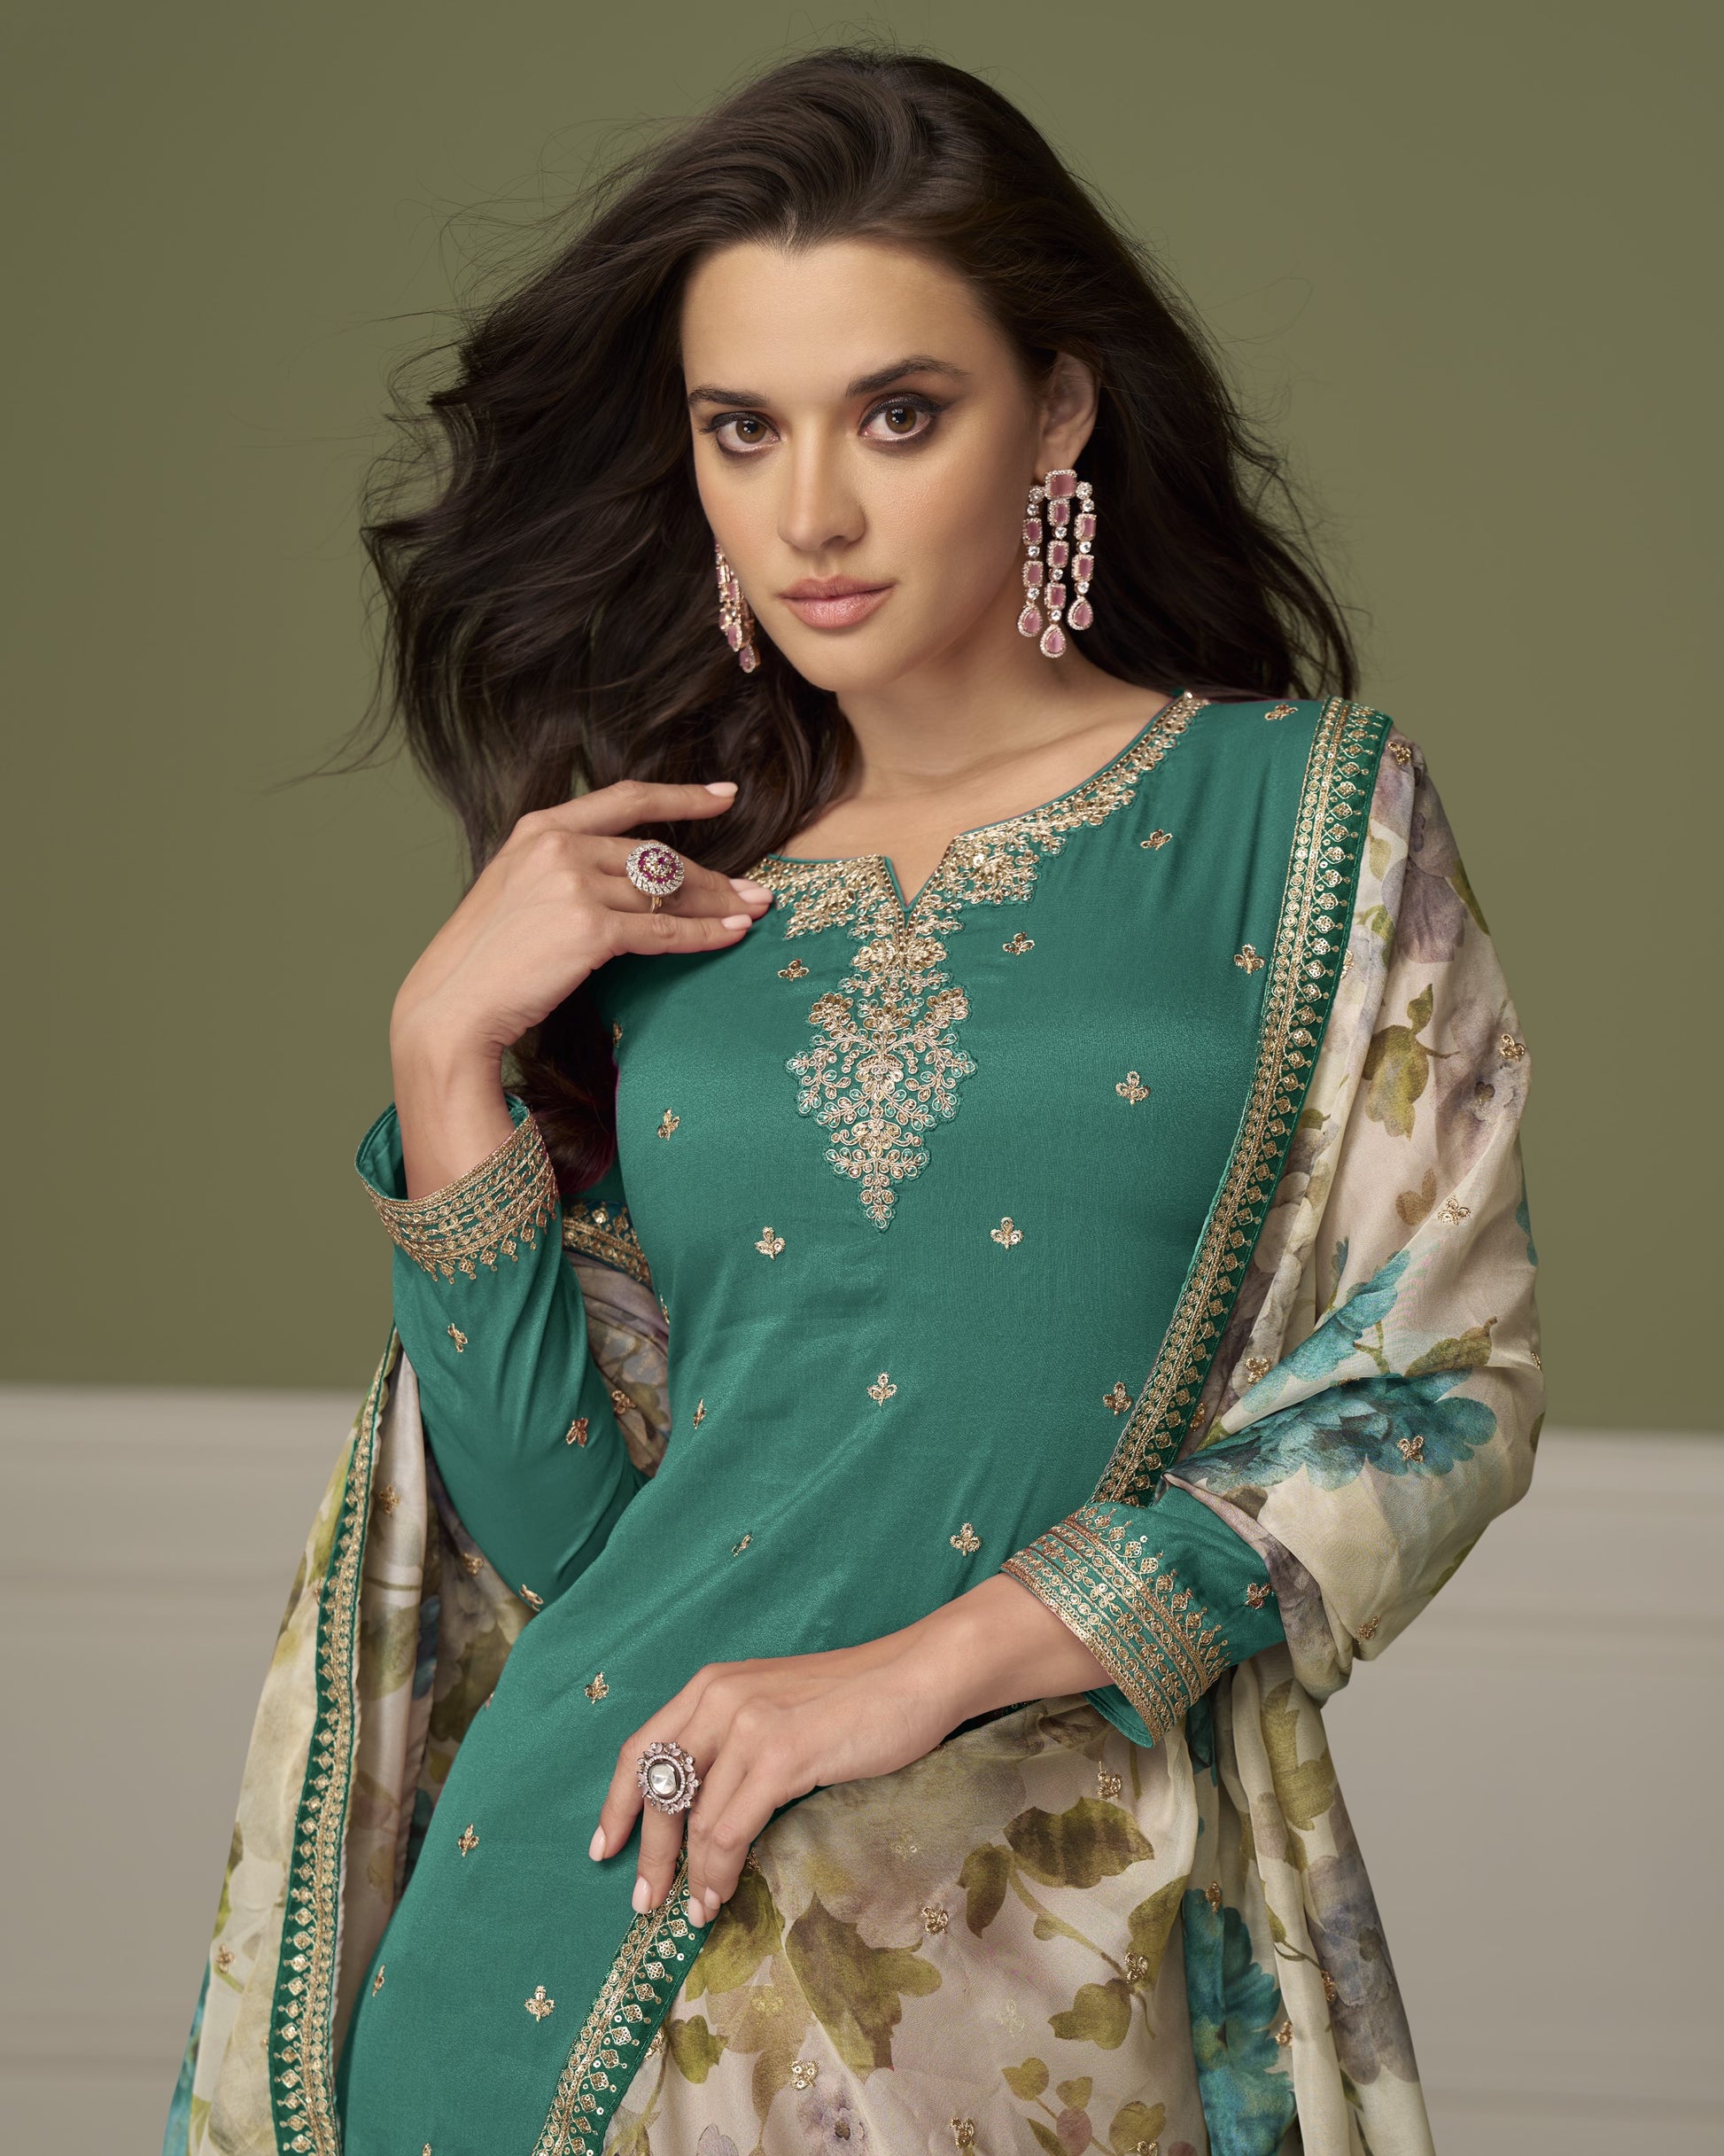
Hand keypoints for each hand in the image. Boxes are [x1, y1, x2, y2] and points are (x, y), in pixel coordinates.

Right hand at [389, 779, 773, 1194]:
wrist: (452, 1005)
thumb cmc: (485, 959)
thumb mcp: (515, 889)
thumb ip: (564, 868)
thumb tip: (632, 878)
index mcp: (539, 828)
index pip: (626, 798)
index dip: (682, 795)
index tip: (725, 794)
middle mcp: (558, 847)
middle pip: (656, 854)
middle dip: (711, 874)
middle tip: (752, 889)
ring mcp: (573, 886)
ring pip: (666, 890)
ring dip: (717, 903)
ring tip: (753, 911)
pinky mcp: (589, 930)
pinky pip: (664, 929)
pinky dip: (705, 934)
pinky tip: (733, 935)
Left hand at [590, 1575, 1109, 1924]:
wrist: (916, 1676)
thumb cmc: (856, 1699)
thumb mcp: (777, 1711)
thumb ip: (736, 1748)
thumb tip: (705, 1816)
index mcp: (712, 1686)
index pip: (642, 1747)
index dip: (618, 1803)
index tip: (605, 1846)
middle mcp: (718, 1698)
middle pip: (656, 1785)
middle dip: (646, 1851)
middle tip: (644, 1901)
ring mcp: (747, 1724)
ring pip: (693, 1817)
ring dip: (686, 1874)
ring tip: (692, 1912)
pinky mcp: (779, 1752)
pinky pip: (728, 1828)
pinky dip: (718, 1870)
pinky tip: (721, 1895)